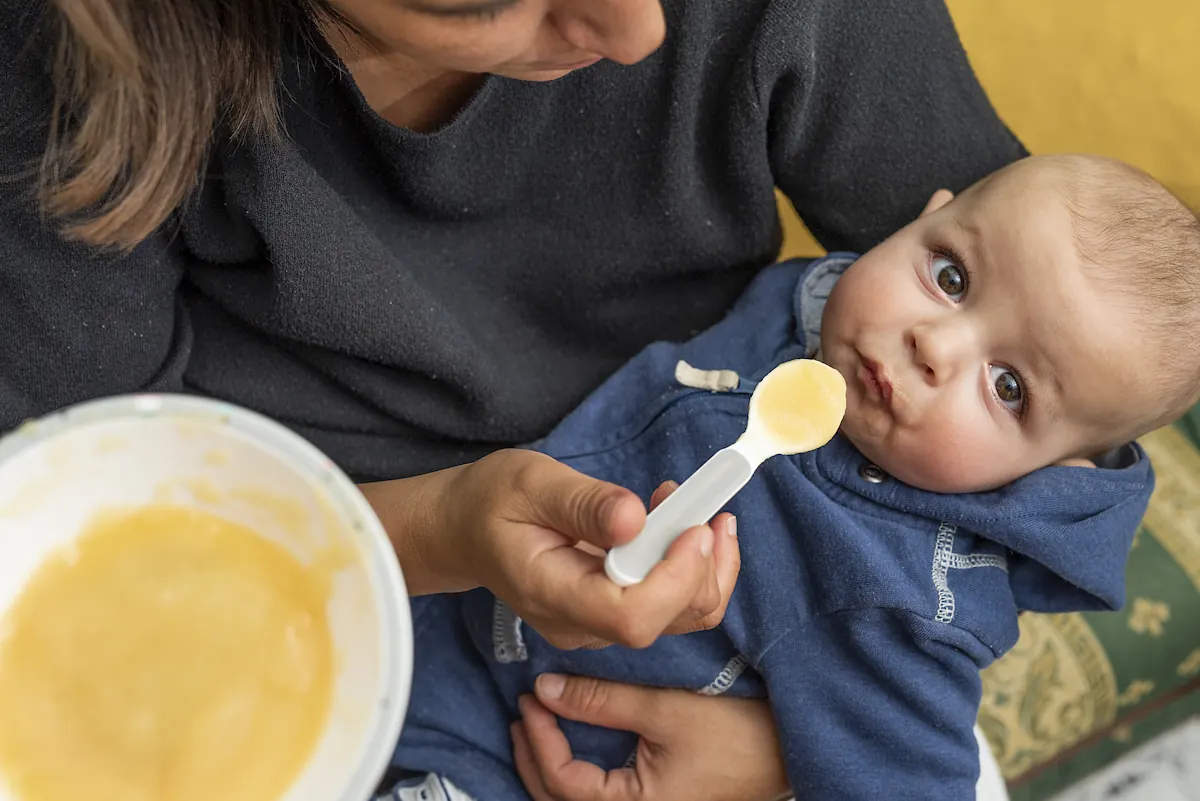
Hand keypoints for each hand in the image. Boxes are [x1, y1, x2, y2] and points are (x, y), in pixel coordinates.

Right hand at [361, 449, 739, 649]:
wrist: (466, 530)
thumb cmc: (491, 501)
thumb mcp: (530, 482)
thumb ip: (583, 503)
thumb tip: (635, 518)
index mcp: (553, 594)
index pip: (632, 615)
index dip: (676, 577)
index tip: (694, 527)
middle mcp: (581, 624)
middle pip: (668, 619)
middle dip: (703, 564)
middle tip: (703, 502)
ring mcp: (599, 625)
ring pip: (681, 616)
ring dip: (705, 563)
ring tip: (692, 505)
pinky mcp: (614, 612)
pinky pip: (671, 604)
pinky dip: (691, 564)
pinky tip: (679, 522)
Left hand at [511, 674, 790, 800]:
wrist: (788, 747)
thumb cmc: (735, 733)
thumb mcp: (663, 710)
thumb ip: (600, 702)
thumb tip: (545, 690)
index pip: (564, 782)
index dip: (540, 740)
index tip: (530, 698)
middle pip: (561, 799)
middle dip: (533, 756)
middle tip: (523, 711)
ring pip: (578, 800)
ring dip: (550, 766)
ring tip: (537, 724)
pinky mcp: (654, 799)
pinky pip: (600, 794)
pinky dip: (576, 771)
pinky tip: (572, 741)